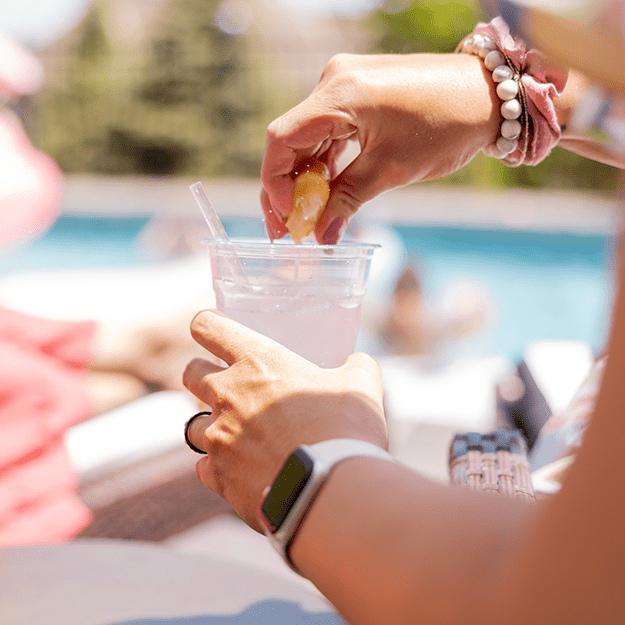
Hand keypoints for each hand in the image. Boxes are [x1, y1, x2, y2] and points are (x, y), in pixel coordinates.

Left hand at [182, 310, 386, 530]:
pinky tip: (243, 468)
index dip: (207, 326)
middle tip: (229, 384)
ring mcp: (219, 438)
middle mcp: (228, 395)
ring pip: (192, 423)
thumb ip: (356, 366)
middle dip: (203, 374)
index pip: (207, 326)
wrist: (330, 489)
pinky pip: (204, 466)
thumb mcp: (361, 384)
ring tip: (239, 433)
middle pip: (190, 372)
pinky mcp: (219, 476)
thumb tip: (356, 361)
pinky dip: (218, 466)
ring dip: (211, 424)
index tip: (213, 333)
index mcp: (257, 362)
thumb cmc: (344, 428)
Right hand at [260, 52, 499, 243]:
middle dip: (286, 189)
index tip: (286, 219)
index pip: (282, 140)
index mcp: (341, 94)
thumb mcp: (393, 169)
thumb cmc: (447, 125)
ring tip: (305, 221)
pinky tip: (323, 196)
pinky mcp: (357, 96)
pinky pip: (329, 135)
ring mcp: (345, 87)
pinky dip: (325, 166)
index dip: (275, 184)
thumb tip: (321, 236)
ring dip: (305, 181)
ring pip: (308, 141)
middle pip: (290, 142)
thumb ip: (348, 200)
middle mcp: (335, 83)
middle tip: (286, 230)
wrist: (489, 96)